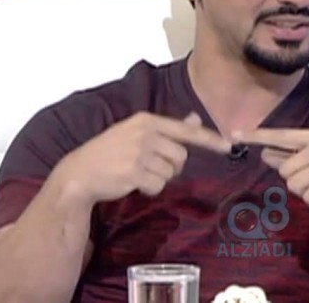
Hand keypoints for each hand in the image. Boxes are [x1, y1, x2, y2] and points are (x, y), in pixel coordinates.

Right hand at [53, 112, 230, 204]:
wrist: (80, 172)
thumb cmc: (109, 152)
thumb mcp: (136, 133)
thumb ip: (167, 128)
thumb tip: (195, 119)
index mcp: (147, 120)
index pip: (186, 130)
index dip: (209, 139)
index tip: (228, 146)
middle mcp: (145, 133)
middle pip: (181, 156)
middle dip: (172, 166)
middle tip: (151, 167)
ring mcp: (140, 152)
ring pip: (170, 173)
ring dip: (159, 178)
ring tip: (138, 173)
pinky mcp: (135, 172)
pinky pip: (158, 185)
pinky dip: (150, 189)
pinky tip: (133, 183)